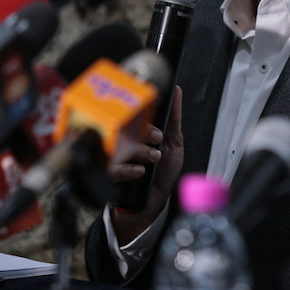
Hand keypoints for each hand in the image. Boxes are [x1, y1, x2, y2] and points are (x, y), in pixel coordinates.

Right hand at [108, 87, 184, 242]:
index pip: (132, 112)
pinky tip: (140, 171)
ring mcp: (117, 156)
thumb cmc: (163, 169)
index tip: (156, 118)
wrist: (156, 199)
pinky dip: (128, 169)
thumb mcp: (174, 142)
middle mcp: (125, 140)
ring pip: (119, 146)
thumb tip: (177, 91)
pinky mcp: (112, 174)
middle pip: (124, 126)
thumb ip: (174, 117)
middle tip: (157, 138)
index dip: (142, 111)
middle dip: (143, 131)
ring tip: (154, 157)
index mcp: (137, 129)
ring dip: (139, 151)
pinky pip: (113, 168)